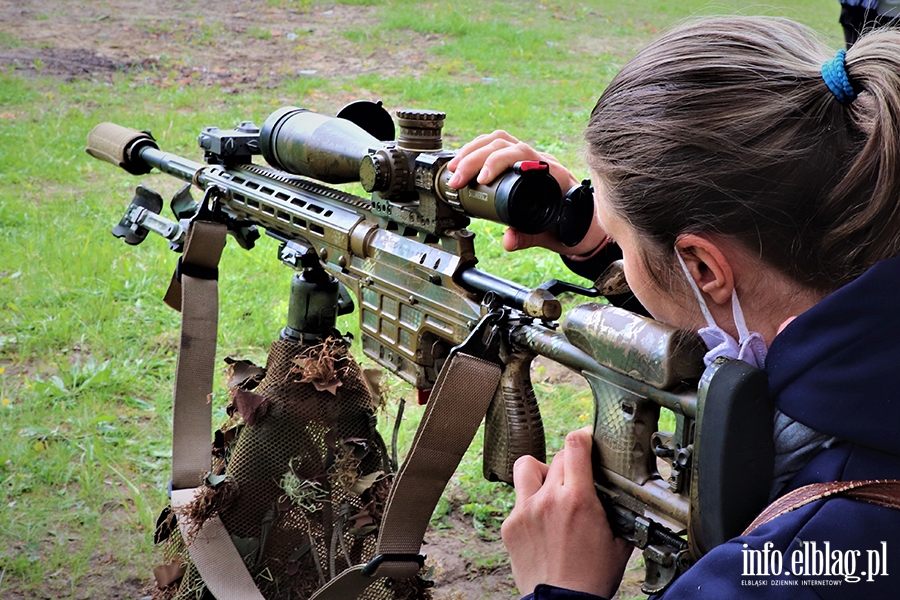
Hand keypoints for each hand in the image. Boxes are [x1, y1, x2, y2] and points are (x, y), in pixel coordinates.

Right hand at [445, 132, 605, 255]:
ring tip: (454, 169)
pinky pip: (498, 147)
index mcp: (550, 173)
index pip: (520, 153)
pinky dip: (478, 152)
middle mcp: (540, 161)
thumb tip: (507, 241)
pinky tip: (464, 164)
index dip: (496, 162)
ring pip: (498, 140)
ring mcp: (531, 160)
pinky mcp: (522, 164)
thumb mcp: (551, 235)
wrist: (588, 225)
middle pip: (502, 142)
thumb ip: (528, 237)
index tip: (480, 179)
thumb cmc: (574, 227)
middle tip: (456, 178)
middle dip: (474, 157)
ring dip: (472, 151)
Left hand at [501, 428, 632, 597]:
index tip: (588, 439)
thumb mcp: (619, 540)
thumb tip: (623, 496)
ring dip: (540, 473)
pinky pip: (518, 500)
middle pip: (556, 456)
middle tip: (577, 479)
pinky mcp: (510, 525)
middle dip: (570, 463)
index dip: (583, 436)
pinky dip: (530, 505)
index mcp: (578, 499)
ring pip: (526, 467)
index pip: (575, 445)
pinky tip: (541, 523)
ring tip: (550, 489)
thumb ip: (617, 511)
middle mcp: (548, 498)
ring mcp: (525, 510)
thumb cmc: (592, 578)